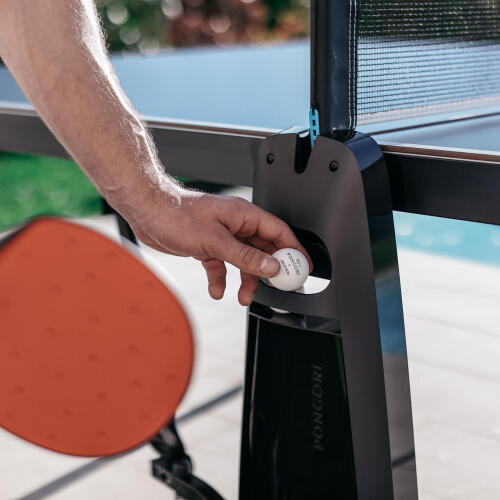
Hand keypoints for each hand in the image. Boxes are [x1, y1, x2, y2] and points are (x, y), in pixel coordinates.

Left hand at [120, 186, 311, 305]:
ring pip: (244, 261)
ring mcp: (223, 236)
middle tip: (276, 287)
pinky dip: (221, 279)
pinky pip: (222, 266)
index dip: (294, 249)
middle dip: (268, 271)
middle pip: (263, 249)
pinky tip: (217, 290)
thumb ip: (246, 256)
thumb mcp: (216, 240)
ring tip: (243, 297)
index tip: (302, 267)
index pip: (279, 232)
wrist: (147, 212)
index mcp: (245, 215)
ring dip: (245, 279)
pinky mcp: (208, 247)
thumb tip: (271, 266)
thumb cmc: (177, 215)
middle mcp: (237, 225)